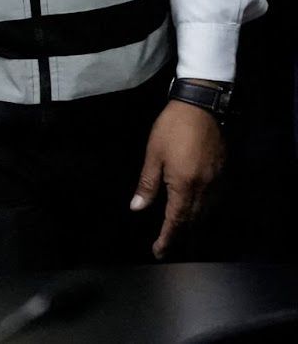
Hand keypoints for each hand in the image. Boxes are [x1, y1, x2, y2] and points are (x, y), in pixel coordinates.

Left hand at [131, 100, 224, 258]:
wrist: (200, 107)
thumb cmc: (171, 128)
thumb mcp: (153, 154)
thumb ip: (147, 184)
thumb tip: (137, 208)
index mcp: (184, 185)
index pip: (176, 220)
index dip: (167, 238)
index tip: (159, 252)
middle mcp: (204, 188)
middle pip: (193, 220)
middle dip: (181, 236)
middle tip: (168, 247)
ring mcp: (217, 181)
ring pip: (206, 213)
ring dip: (193, 225)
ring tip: (180, 234)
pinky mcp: (223, 173)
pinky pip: (215, 200)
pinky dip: (205, 211)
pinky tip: (197, 211)